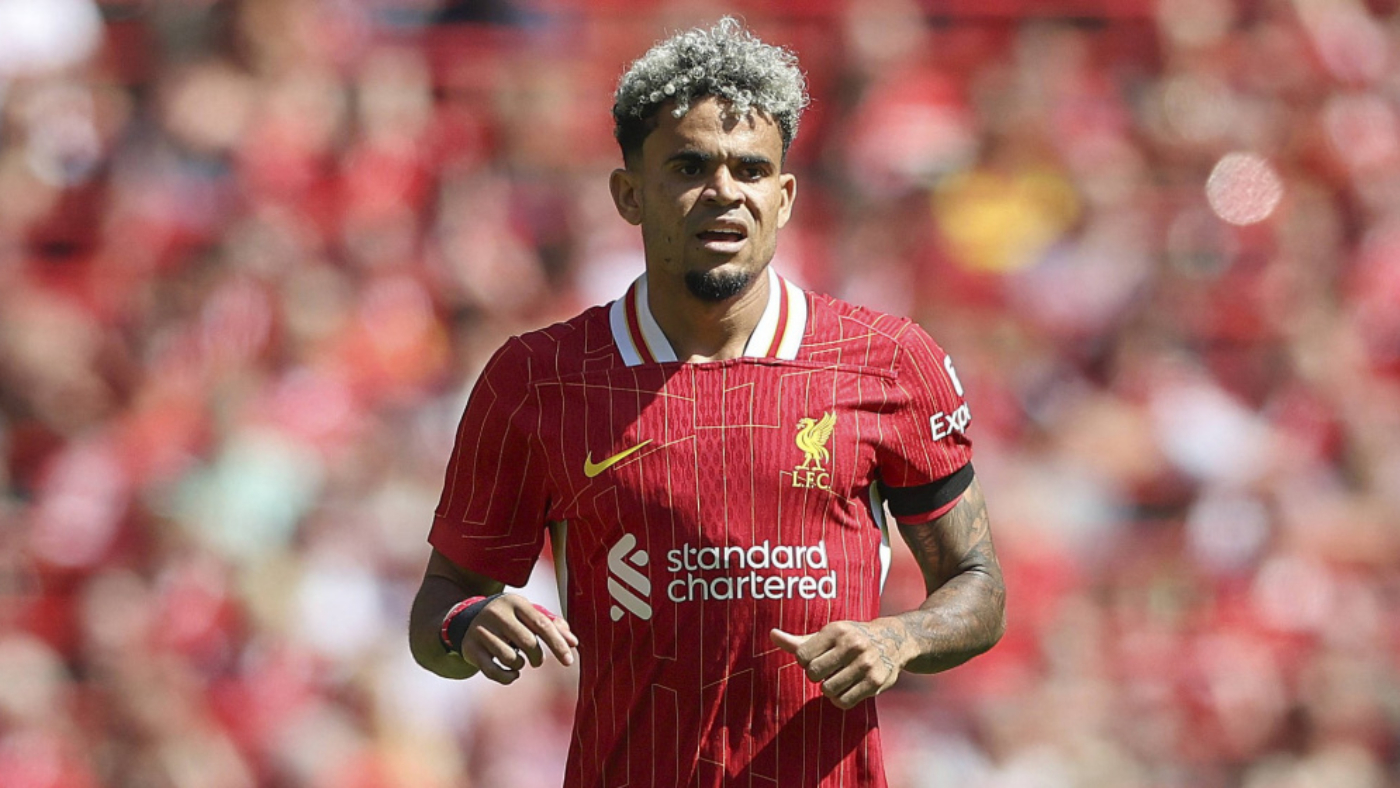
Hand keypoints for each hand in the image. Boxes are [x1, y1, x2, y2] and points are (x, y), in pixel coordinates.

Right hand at [460, 594, 578, 683]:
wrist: (467, 619)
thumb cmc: (509, 619)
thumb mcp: (528, 615)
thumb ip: (552, 625)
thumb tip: (573, 642)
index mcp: (515, 602)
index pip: (542, 624)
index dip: (558, 644)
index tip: (569, 661)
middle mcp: (497, 614)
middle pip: (528, 642)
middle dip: (538, 657)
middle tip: (537, 661)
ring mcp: (481, 631)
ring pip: (511, 658)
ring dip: (520, 665)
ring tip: (517, 659)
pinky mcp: (470, 648)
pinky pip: (494, 672)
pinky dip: (508, 677)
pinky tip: (512, 673)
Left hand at [770, 619, 907, 708]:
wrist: (894, 641)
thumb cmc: (851, 638)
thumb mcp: (827, 634)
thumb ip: (798, 640)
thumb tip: (771, 634)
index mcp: (837, 630)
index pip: (802, 655)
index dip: (805, 662)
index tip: (816, 659)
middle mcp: (852, 645)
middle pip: (814, 673)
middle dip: (817, 676)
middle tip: (827, 670)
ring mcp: (865, 664)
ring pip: (828, 690)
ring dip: (829, 689)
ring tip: (838, 679)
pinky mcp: (875, 682)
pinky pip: (844, 702)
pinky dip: (840, 700)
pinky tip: (847, 689)